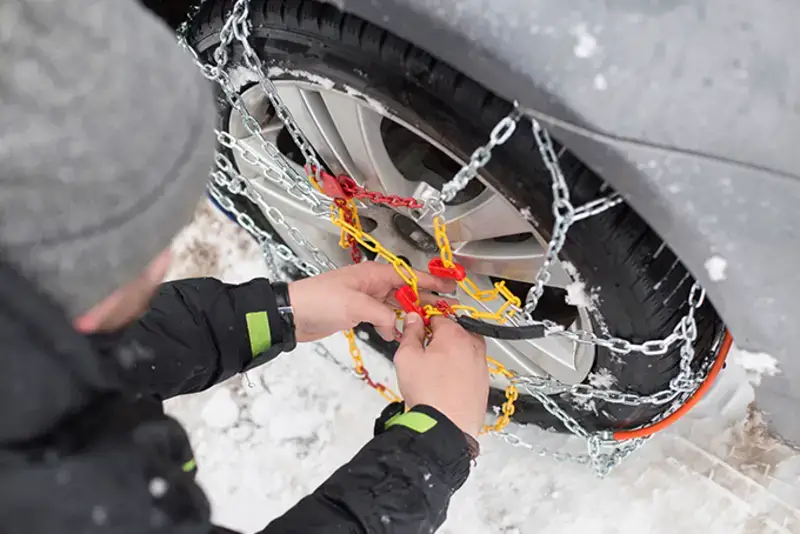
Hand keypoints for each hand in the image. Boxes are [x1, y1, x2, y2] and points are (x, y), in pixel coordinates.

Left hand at [287, 262, 455, 342]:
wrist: (293, 314)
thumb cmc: (320, 300)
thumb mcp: (356, 305)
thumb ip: (382, 315)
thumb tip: (396, 328)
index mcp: (374, 274)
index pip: (409, 275)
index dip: (431, 281)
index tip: (451, 285)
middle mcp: (372, 283)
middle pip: (406, 290)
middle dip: (426, 298)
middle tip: (447, 308)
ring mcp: (366, 298)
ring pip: (396, 304)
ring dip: (410, 314)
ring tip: (429, 323)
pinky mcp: (358, 313)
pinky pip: (383, 316)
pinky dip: (392, 325)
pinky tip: (399, 334)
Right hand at [394, 313, 488, 436]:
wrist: (446, 426)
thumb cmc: (428, 395)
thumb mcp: (406, 357)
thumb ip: (410, 333)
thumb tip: (414, 320)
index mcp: (454, 335)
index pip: (438, 315)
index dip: (424, 319)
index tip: (417, 325)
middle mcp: (473, 346)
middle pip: (454, 330)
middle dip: (439, 336)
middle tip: (423, 350)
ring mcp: (481, 364)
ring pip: (463, 349)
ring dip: (450, 352)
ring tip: (433, 370)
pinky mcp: (483, 381)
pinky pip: (469, 366)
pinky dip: (458, 369)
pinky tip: (444, 382)